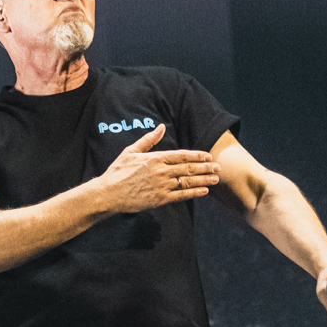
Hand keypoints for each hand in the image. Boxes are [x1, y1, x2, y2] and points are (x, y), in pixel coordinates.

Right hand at [89, 124, 220, 213]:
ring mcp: (161, 186)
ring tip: (216, 179)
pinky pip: (180, 195)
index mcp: (155, 158)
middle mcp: (160, 172)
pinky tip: (204, 191)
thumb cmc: (118, 171)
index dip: (196, 156)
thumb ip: (148, 140)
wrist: (108, 194)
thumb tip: (161, 127)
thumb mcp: (131, 151)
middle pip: (188, 168)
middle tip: (218, 167)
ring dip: (203, 180)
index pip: (181, 156)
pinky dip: (193, 193)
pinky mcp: (159, 199)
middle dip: (205, 167)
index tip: (208, 156)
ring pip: (187, 182)